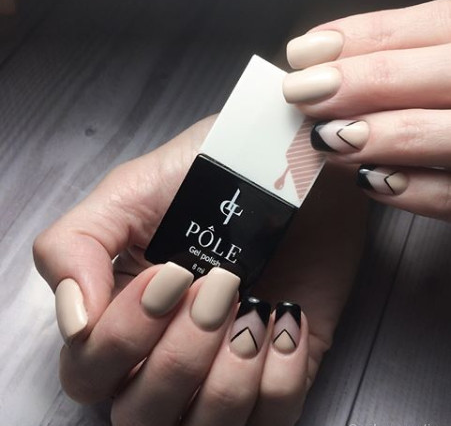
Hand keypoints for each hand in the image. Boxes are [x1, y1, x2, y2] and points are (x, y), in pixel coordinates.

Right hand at [33, 114, 366, 424]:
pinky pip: (270, 420)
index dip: (124, 335)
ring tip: (253, 305)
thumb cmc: (215, 170)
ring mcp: (224, 365)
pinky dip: (278, 377)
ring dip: (227, 375)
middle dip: (179, 356)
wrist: (294, 169)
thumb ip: (76, 244)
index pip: (90, 370)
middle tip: (218, 287)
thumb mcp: (132, 190)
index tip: (169, 274)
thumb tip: (74, 321)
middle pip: (141, 415)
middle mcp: (167, 348)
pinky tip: (284, 318)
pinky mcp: (279, 368)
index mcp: (125, 310)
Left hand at [282, 0, 450, 220]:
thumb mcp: (430, 73)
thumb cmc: (441, 106)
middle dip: (359, 83)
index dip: (357, 39)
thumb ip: (389, 69)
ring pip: (442, 135)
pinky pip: (447, 195)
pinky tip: (367, 180)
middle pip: (437, 74)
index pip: (425, 27)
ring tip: (326, 138)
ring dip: (377, 137)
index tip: (301, 54)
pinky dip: (406, 190)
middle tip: (302, 94)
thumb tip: (318, 81)